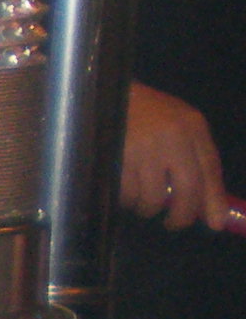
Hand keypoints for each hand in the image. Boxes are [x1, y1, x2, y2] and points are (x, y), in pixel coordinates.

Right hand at [120, 84, 238, 231]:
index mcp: (191, 126)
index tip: (214, 224)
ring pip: (153, 198)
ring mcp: (143, 148)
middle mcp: (171, 137)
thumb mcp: (178, 128)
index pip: (210, 168)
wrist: (105, 94)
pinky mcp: (116, 158)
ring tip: (142, 199)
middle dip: (181, 215)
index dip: (213, 199)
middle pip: (187, 189)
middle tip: (173, 224)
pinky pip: (126, 195)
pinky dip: (127, 200)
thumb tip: (208, 208)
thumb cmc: (146, 114)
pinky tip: (125, 189)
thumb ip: (195, 160)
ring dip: (147, 207)